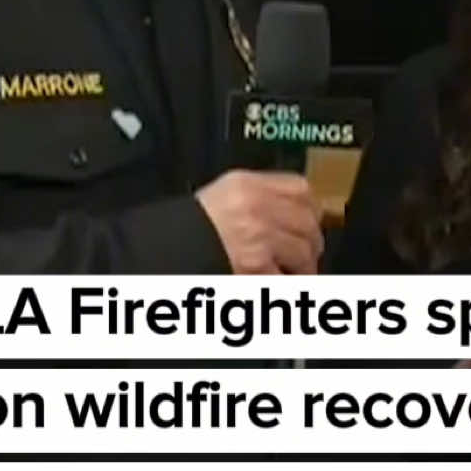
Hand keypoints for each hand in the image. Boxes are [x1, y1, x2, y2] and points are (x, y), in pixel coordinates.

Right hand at [197, 170, 322, 274]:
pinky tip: (274, 285)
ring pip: (303, 252)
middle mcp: (255, 205)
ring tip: (292, 275)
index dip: (311, 210)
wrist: (159, 250)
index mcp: (245, 184)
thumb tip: (294, 214)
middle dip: (310, 243)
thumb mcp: (220, 196)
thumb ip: (256, 199)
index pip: (301, 189)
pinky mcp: (254, 265)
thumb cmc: (185, 229)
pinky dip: (284, 286)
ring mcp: (257, 235)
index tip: (311, 222)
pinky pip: (285, 278)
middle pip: (307, 222)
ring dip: (302, 268)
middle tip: (304, 256)